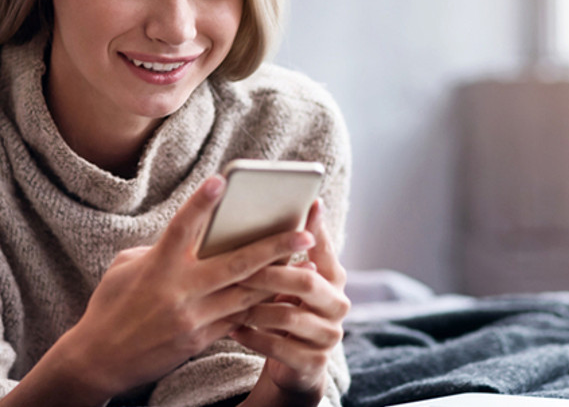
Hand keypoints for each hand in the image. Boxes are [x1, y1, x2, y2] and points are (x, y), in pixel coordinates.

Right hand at [46, 175, 317, 400]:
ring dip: (279, 278)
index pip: (181, 227)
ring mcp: (193, 318)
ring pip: (246, 294)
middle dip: (274, 247)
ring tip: (309, 265)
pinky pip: (239, 319)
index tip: (222, 180)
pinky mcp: (200, 339)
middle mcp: (178, 291)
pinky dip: (262, 305)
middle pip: (235, 264)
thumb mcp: (126, 268)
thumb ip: (159, 249)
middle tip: (305, 233)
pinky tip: (284, 294)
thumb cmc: (111, 306)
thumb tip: (193, 237)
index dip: (201, 203)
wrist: (100, 360)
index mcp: (157, 266)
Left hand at [232, 199, 349, 401]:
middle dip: (270, 274)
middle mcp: (338, 305)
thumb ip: (286, 257)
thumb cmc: (286, 312)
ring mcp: (329, 336)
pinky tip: (233, 329)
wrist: (293, 365)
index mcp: (334, 280)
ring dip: (255, 309)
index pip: (323, 250)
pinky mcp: (314, 363)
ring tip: (229, 303)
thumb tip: (264, 213)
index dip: (316, 229)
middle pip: (306, 282)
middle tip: (240, 269)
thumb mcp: (289, 284)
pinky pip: (279, 347)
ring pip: (289, 317)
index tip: (309, 203)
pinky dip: (253, 337)